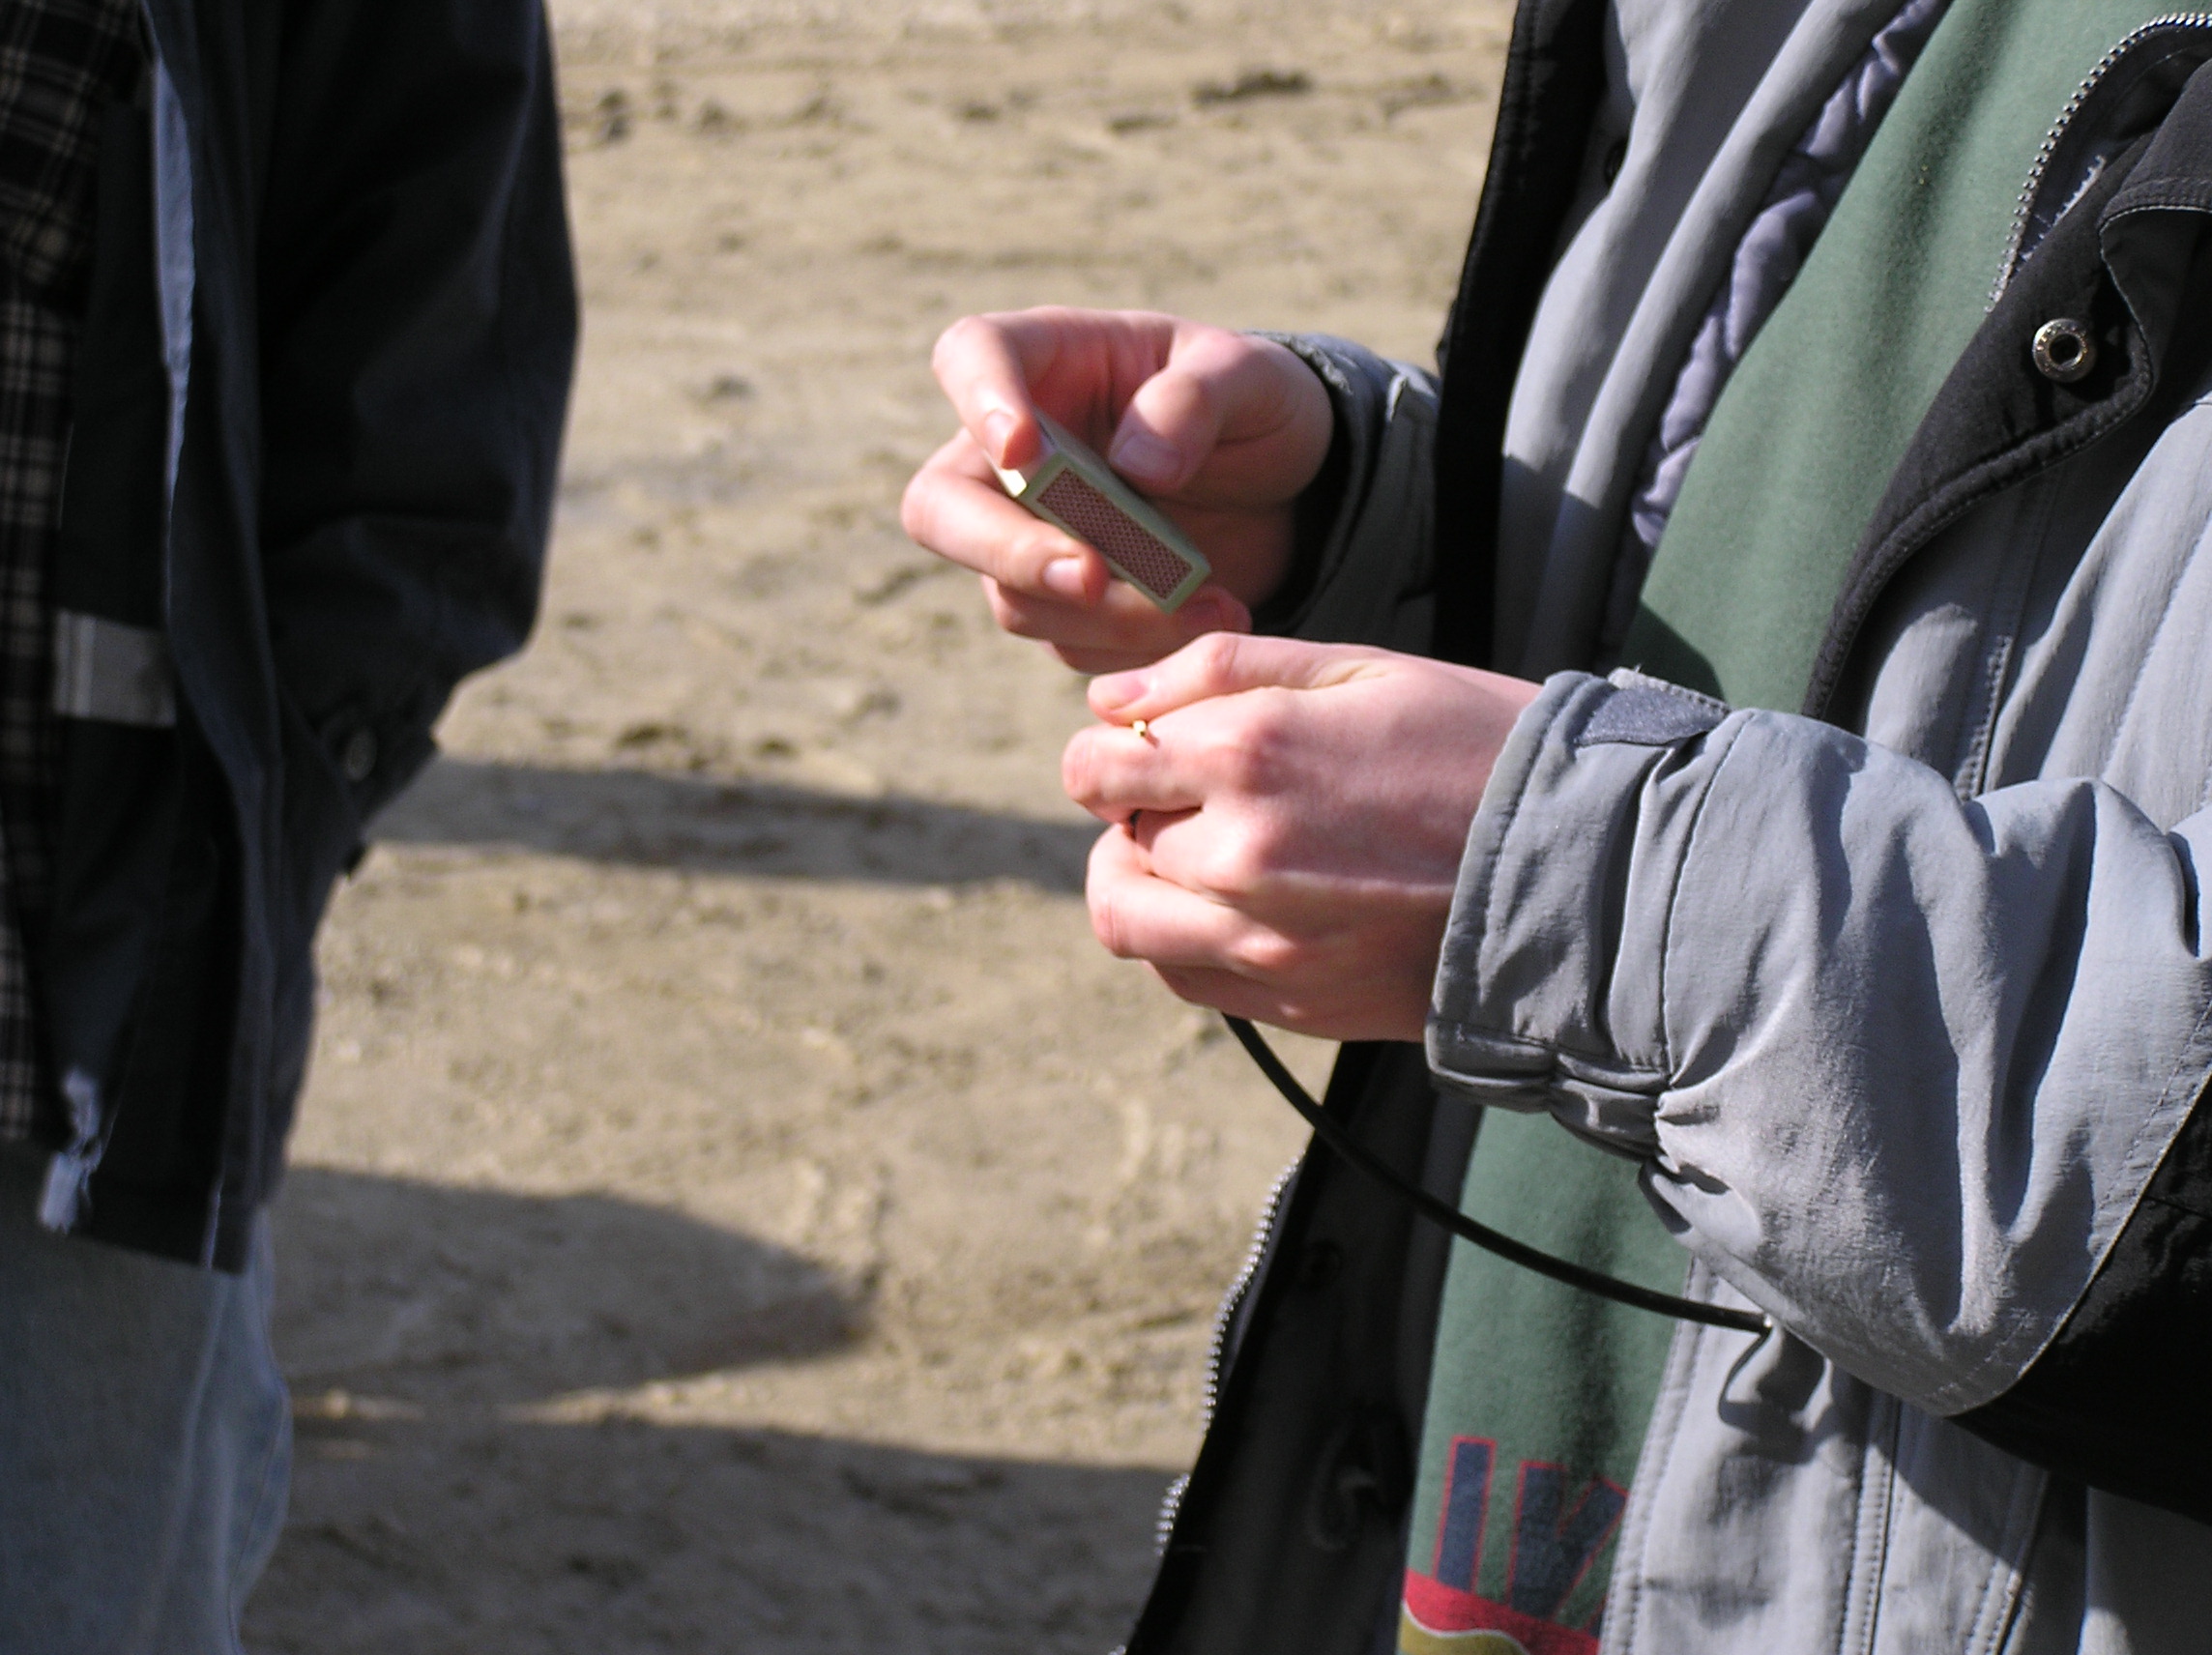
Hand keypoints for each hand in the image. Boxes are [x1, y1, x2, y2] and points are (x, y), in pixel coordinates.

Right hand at [900, 307, 1333, 672]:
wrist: (1288, 493)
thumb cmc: (1255, 406)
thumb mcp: (1252, 379)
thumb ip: (1198, 400)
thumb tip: (1136, 466)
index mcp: (1049, 363)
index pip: (971, 357)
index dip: (979, 403)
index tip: (1022, 450)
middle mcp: (1015, 456)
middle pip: (940, 509)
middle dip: (1008, 552)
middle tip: (1089, 577)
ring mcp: (1029, 537)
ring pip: (1013, 597)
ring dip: (1102, 615)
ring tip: (1206, 603)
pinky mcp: (1063, 607)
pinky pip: (1070, 644)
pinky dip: (1135, 646)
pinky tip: (1209, 618)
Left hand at [1061, 634, 1541, 1041]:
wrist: (1581, 864)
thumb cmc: (1476, 745)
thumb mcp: (1359, 666)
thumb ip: (1219, 671)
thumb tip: (1108, 698)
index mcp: (1250, 751)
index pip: (1095, 764)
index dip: (1109, 749)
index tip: (1150, 746)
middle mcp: (1239, 853)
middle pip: (1111, 836)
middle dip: (1136, 809)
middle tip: (1192, 796)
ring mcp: (1264, 939)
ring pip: (1127, 917)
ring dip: (1141, 881)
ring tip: (1200, 856)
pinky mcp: (1292, 999)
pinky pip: (1181, 977)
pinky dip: (1182, 940)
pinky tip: (1236, 906)